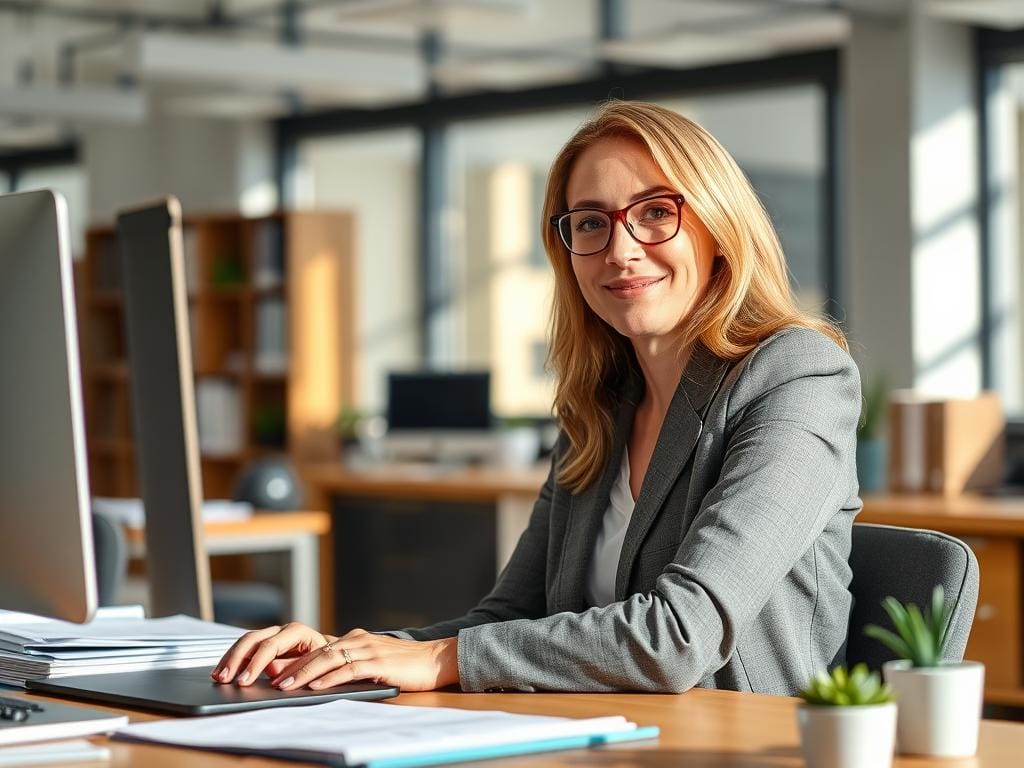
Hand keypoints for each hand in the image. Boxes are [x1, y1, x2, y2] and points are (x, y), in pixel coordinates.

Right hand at [211, 622, 333, 685]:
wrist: (331, 655)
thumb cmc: (325, 661)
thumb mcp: (315, 665)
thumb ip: (294, 667)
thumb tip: (272, 670)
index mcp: (296, 632)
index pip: (270, 645)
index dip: (255, 663)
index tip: (244, 681)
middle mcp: (282, 629)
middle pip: (253, 639)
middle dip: (236, 659)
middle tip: (224, 679)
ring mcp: (272, 634)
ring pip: (245, 641)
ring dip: (230, 659)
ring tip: (218, 676)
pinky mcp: (265, 643)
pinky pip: (245, 648)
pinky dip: (233, 659)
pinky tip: (222, 671)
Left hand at [269, 628, 458, 692]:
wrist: (436, 659)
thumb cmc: (405, 665)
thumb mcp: (374, 661)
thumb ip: (352, 665)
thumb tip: (323, 680)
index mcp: (356, 639)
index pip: (319, 648)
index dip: (295, 661)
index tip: (274, 674)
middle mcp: (359, 640)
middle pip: (318, 652)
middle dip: (292, 667)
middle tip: (272, 681)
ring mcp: (369, 649)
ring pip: (328, 658)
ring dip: (304, 673)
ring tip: (285, 685)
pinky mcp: (379, 662)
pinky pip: (348, 669)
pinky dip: (328, 678)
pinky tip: (315, 687)